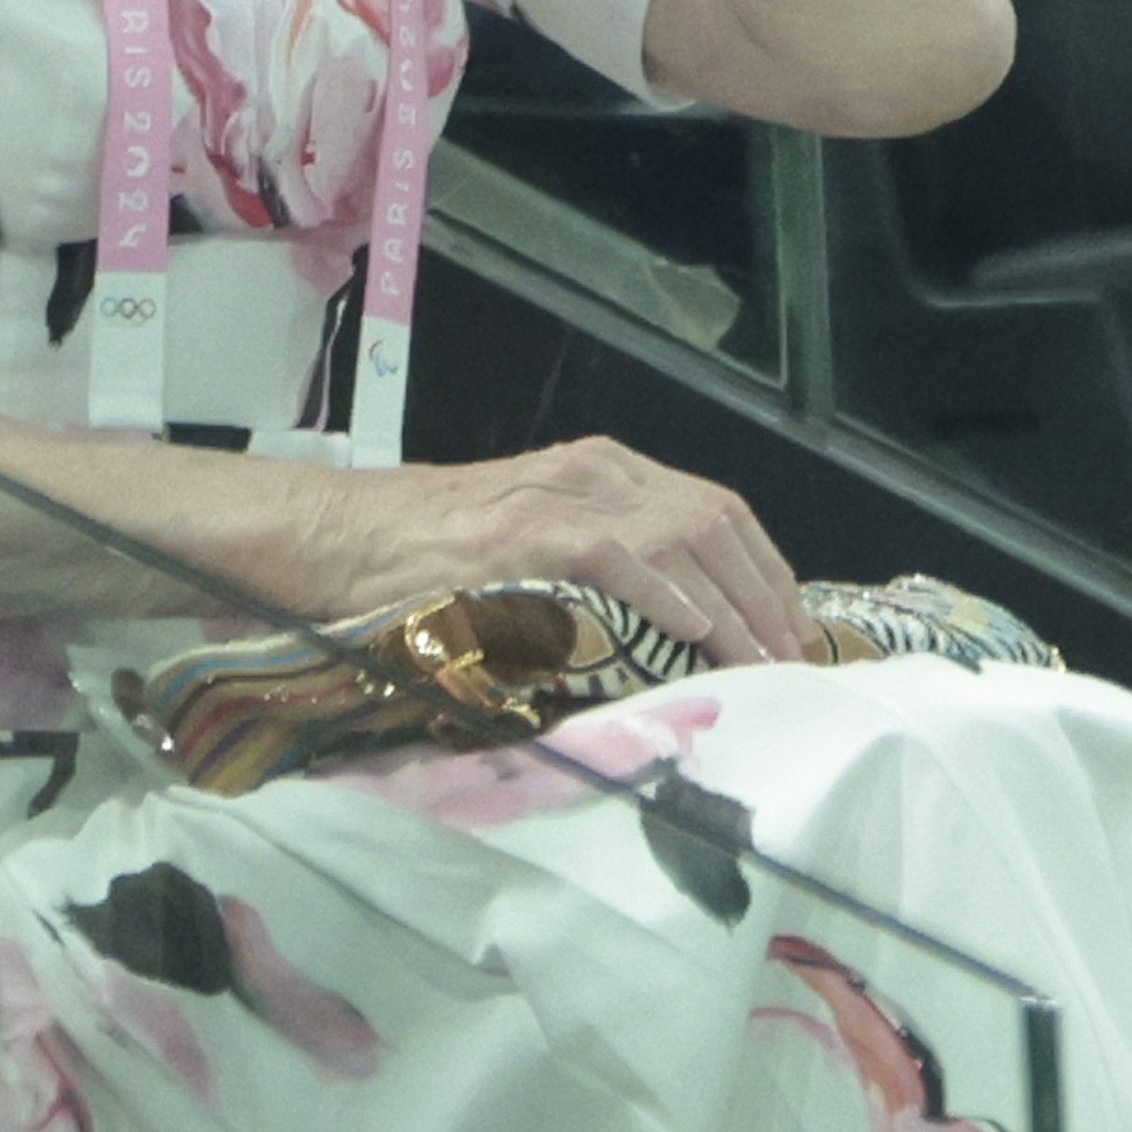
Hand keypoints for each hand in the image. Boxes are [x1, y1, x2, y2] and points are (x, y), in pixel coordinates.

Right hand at [337, 437, 818, 667]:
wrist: (339, 536)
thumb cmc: (425, 556)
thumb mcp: (533, 546)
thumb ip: (596, 567)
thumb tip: (670, 624)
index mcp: (601, 471)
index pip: (714, 509)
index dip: (763, 570)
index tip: (790, 626)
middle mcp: (595, 471)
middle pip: (716, 521)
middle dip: (765, 593)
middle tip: (792, 657)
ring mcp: (562, 496)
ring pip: (684, 537)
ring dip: (733, 605)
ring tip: (760, 660)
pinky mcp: (530, 530)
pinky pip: (621, 556)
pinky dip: (666, 595)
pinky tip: (694, 632)